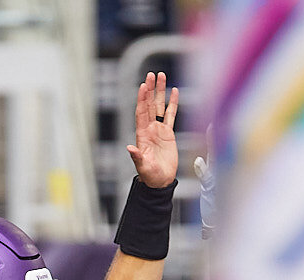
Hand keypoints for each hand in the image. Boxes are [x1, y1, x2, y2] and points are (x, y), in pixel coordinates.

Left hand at [127, 71, 179, 190]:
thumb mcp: (143, 166)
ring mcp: (158, 129)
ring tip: (161, 76)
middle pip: (149, 104)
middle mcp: (149, 129)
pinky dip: (172, 103)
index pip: (141, 112)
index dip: (142, 99)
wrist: (161, 180)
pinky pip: (170, 114)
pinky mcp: (168, 133)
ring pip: (159, 106)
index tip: (143, 86)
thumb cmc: (150, 175)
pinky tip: (174, 91)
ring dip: (160, 92)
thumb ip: (137, 156)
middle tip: (152, 75)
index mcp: (142, 135)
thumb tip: (129, 148)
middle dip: (150, 89)